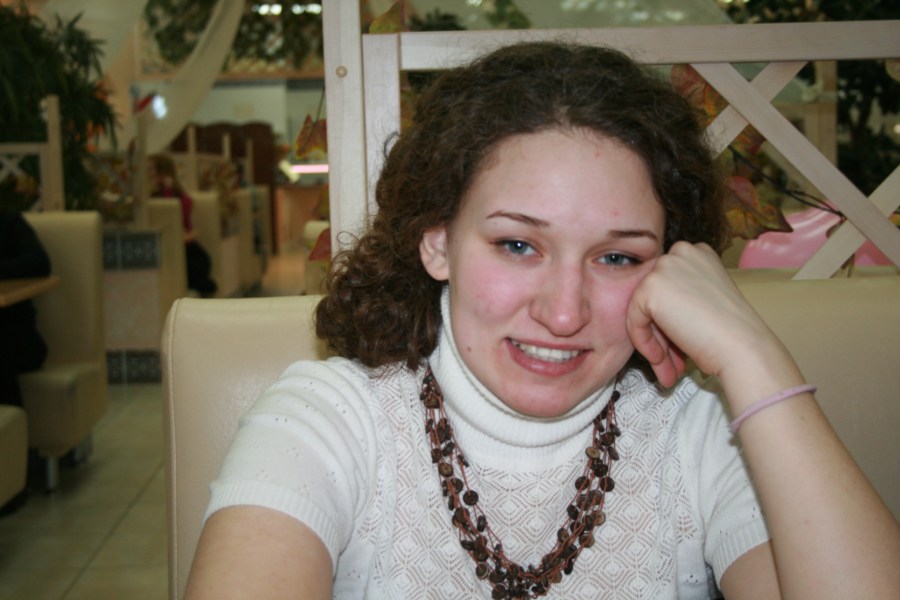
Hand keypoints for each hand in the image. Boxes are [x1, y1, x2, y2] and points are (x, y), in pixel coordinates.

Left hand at [626, 242, 784, 386]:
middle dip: (661, 333)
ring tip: (667, 369)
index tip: (679, 344)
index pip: (669, 286)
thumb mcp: (705, 303)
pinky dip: (644, 342)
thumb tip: (657, 315)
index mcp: (698, 253)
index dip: (671, 319)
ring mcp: (665, 267)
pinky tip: (661, 358)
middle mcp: (681, 253)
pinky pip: (634, 319)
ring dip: (654, 342)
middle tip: (671, 362)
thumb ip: (680, 299)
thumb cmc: (731, 332)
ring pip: (643, 309)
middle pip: (655, 297)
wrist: (742, 346)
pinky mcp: (650, 287)